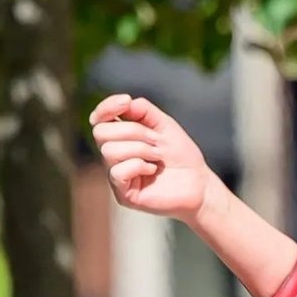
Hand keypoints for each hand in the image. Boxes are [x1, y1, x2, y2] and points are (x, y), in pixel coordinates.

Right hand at [88, 94, 209, 219]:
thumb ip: (143, 110)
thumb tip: (125, 102)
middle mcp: (114, 156)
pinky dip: (139, 166)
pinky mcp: (123, 194)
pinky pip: (117, 172)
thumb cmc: (181, 155)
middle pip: (101, 132)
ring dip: (140, 149)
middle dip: (133, 131)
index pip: (98, 119)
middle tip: (156, 141)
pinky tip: (153, 171)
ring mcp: (116, 176)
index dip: (106, 107)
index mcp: (120, 138)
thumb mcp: (163, 124)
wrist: (199, 183)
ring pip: (109, 151)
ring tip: (158, 157)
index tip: (126, 101)